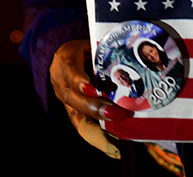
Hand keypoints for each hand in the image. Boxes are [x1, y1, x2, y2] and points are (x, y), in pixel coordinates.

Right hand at [49, 39, 129, 158]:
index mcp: (66, 61)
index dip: (79, 81)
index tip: (90, 88)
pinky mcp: (72, 112)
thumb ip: (104, 54)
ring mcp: (65, 100)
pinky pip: (82, 127)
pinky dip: (97, 138)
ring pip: (78, 117)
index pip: (71, 71)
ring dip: (99, 127)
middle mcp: (62, 83)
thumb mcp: (90, 45)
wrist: (60, 58)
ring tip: (117, 136)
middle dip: (95, 107)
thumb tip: (132, 55)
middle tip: (117, 112)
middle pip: (74, 99)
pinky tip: (112, 148)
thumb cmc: (83, 49)